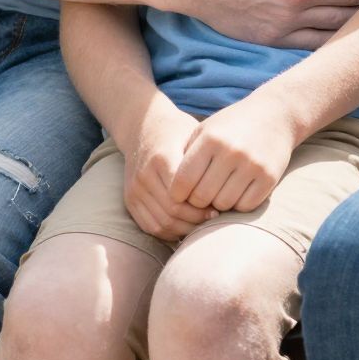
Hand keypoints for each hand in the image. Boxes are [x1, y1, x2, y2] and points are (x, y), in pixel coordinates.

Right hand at [122, 100, 214, 241]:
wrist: (144, 127)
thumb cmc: (178, 132)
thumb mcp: (195, 136)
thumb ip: (206, 161)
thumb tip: (228, 188)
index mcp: (162, 157)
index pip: (182, 193)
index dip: (202, 205)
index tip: (219, 205)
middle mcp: (144, 174)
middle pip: (172, 211)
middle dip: (196, 219)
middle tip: (215, 218)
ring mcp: (135, 189)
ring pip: (162, 222)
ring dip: (184, 228)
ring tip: (203, 223)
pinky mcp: (130, 199)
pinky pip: (150, 226)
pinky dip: (170, 231)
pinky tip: (186, 225)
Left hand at [171, 95, 301, 213]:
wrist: (276, 114)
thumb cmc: (232, 125)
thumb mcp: (205, 131)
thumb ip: (186, 156)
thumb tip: (170, 193)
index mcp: (210, 139)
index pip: (183, 181)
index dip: (177, 193)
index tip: (180, 195)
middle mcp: (231, 152)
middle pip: (202, 196)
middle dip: (197, 201)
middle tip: (200, 196)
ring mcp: (252, 165)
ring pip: (223, 204)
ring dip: (218, 204)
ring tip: (219, 192)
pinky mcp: (269, 177)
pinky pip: (245, 206)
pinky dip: (238, 205)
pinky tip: (237, 192)